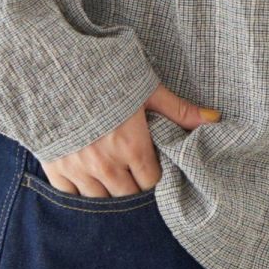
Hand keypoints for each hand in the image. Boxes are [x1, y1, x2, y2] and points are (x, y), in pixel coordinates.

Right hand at [38, 82, 220, 197]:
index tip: (153, 166)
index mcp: (132, 148)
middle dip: (134, 187)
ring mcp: (79, 170)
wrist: (53, 67)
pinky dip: (80, 192)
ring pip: (101, 200)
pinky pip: (72, 197)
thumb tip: (215, 119)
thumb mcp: (145, 87)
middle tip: (133, 172)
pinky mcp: (55, 167)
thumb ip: (178, 109)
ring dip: (109, 192)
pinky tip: (86, 179)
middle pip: (129, 196)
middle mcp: (107, 166)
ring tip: (112, 176)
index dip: (156, 176)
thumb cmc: (104, 73)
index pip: (153, 182)